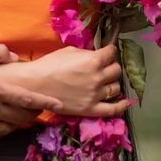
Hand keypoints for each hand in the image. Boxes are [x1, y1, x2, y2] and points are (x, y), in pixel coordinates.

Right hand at [0, 45, 130, 119]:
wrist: (34, 85)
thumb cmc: (49, 65)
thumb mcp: (69, 51)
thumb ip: (87, 54)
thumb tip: (98, 56)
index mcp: (93, 60)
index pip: (111, 53)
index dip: (109, 51)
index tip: (107, 52)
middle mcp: (97, 77)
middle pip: (116, 70)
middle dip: (110, 66)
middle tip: (102, 67)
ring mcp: (95, 95)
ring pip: (116, 87)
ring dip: (111, 83)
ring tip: (104, 82)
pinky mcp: (90, 109)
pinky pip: (113, 109)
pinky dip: (122, 105)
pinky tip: (125, 102)